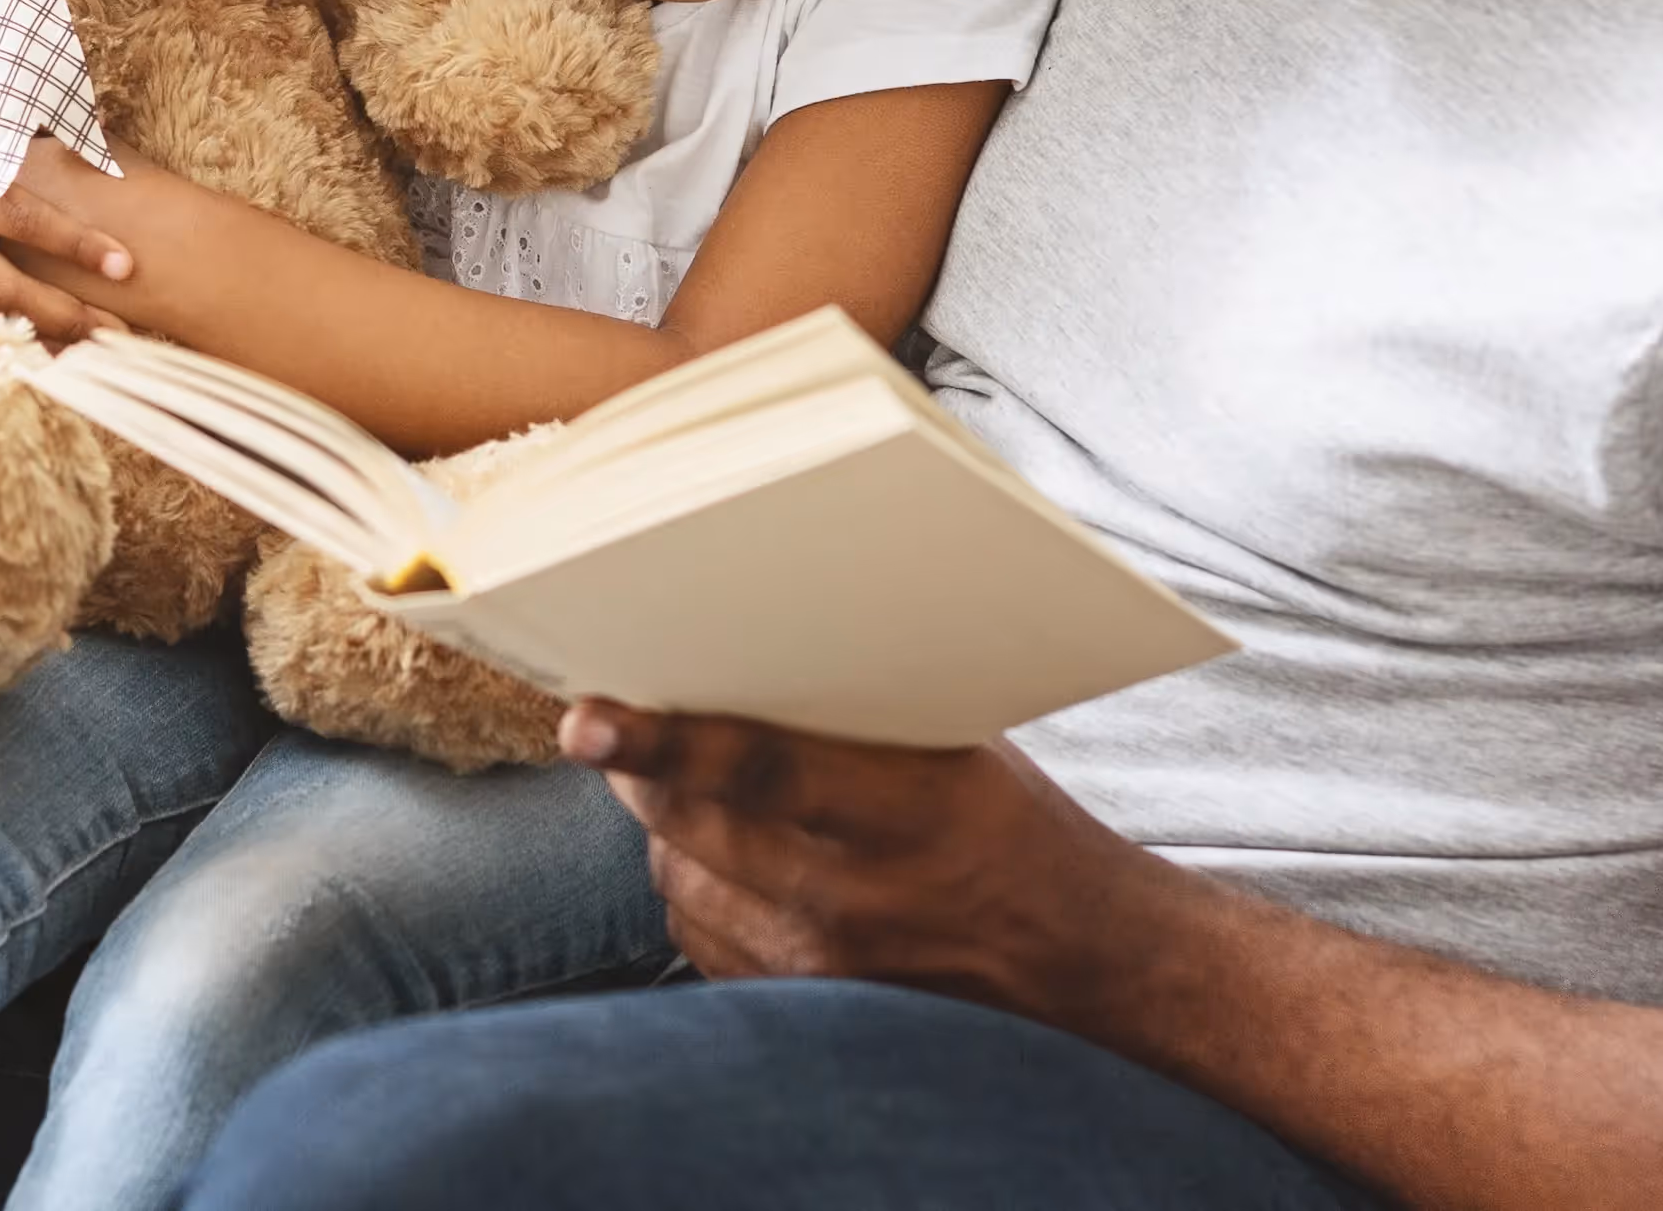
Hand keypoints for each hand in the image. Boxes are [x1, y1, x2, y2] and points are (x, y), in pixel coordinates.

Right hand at [0, 76, 135, 339]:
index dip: (77, 244)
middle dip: (65, 316)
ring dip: (22, 341)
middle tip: (116, 340)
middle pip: (5, 287)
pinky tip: (3, 359)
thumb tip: (66, 95)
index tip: (125, 264)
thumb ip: (2, 99)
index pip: (26, 218)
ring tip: (74, 362)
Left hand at [560, 699, 1190, 1028]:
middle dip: (639, 765)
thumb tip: (723, 656)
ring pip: (677, 874)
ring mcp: (819, 963)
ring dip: (667, 826)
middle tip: (618, 717)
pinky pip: (694, 932)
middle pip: (689, 821)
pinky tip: (729, 859)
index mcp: (905, 811)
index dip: (661, 741)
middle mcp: (853, 897)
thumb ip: (840, 717)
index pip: (755, 770)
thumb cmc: (1009, 826)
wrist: (1079, 960)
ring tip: (692, 788)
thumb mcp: (950, 746)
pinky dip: (695, 887)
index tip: (583, 719)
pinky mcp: (797, 1005)